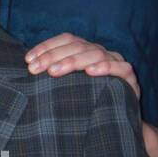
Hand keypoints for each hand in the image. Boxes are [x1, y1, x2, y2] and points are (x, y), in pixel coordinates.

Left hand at [25, 32, 140, 100]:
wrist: (119, 117)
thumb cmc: (88, 98)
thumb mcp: (69, 83)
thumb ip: (55, 72)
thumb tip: (28, 68)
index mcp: (85, 49)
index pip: (66, 39)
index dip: (46, 46)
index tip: (28, 60)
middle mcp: (100, 51)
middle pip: (77, 46)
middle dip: (53, 56)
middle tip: (35, 69)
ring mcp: (116, 61)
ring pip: (95, 54)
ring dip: (73, 62)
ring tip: (54, 72)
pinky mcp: (129, 76)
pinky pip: (121, 68)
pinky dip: (106, 68)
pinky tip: (91, 72)